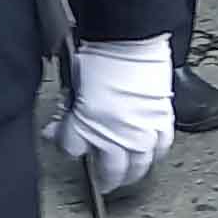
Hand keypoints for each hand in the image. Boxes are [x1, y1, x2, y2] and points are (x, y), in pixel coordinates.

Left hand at [48, 35, 175, 195]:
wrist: (129, 37)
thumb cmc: (101, 55)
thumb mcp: (73, 86)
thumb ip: (68, 113)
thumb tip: (55, 128)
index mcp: (89, 127)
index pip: (74, 151)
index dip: (68, 146)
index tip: (65, 140)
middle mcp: (116, 135)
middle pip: (112, 171)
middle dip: (106, 177)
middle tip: (104, 180)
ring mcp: (143, 130)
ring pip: (139, 166)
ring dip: (132, 172)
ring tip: (127, 174)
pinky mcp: (163, 120)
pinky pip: (161, 147)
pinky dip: (155, 152)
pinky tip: (151, 152)